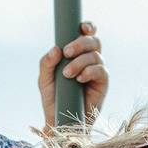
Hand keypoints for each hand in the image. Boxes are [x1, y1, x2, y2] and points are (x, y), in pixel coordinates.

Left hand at [37, 21, 108, 136]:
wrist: (59, 121)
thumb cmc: (53, 98)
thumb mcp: (44, 79)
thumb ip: (47, 63)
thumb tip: (56, 49)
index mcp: (77, 54)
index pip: (87, 35)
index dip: (88, 27)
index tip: (82, 27)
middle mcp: (89, 60)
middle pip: (94, 41)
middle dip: (80, 43)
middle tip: (67, 53)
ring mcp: (97, 71)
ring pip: (96, 55)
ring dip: (80, 61)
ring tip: (67, 74)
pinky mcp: (103, 84)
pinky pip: (101, 71)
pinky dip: (89, 71)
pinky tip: (79, 79)